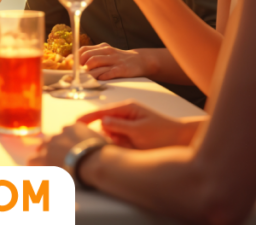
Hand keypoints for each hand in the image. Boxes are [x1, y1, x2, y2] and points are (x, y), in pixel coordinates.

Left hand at [28, 122, 106, 166]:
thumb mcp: (103, 139)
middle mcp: (60, 134)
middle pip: (51, 138)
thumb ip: (97, 137)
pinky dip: (34, 164)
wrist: (93, 161)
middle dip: (51, 146)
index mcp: (74, 128)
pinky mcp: (44, 158)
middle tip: (54, 155)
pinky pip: (33, 160)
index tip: (69, 147)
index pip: (66, 130)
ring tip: (41, 162)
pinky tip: (35, 169)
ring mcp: (50, 145)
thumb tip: (103, 139)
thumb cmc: (103, 153)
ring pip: (40, 148)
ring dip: (42, 154)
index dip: (66, 140)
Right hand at [75, 100, 194, 148]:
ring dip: (114, 142)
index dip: (87, 118)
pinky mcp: (129, 134)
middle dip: (106, 135)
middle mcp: (124, 115)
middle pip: (103, 124)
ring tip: (130, 145)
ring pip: (109, 134)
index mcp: (126, 108)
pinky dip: (119, 145)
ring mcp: (126, 124)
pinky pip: (116, 140)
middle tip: (118, 142)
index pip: (101, 111)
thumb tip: (101, 123)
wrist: (181, 140)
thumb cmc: (163, 133)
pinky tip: (130, 147)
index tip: (74, 124)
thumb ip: (119, 126)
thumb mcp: (140, 130)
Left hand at [79, 43, 149, 79]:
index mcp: (102, 48)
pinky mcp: (121, 69)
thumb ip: (93, 56)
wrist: (140, 60)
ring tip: (83, 78)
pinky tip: (97, 80)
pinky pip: (108, 73)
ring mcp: (114, 60)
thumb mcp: (106, 53)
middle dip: (79, 65)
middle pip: (87, 56)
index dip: (74, 57)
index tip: (68, 64)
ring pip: (95, 63)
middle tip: (75, 74)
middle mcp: (107, 52)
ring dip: (87, 71)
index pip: (84, 50)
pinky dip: (101, 76)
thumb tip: (75, 62)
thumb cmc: (119, 59)